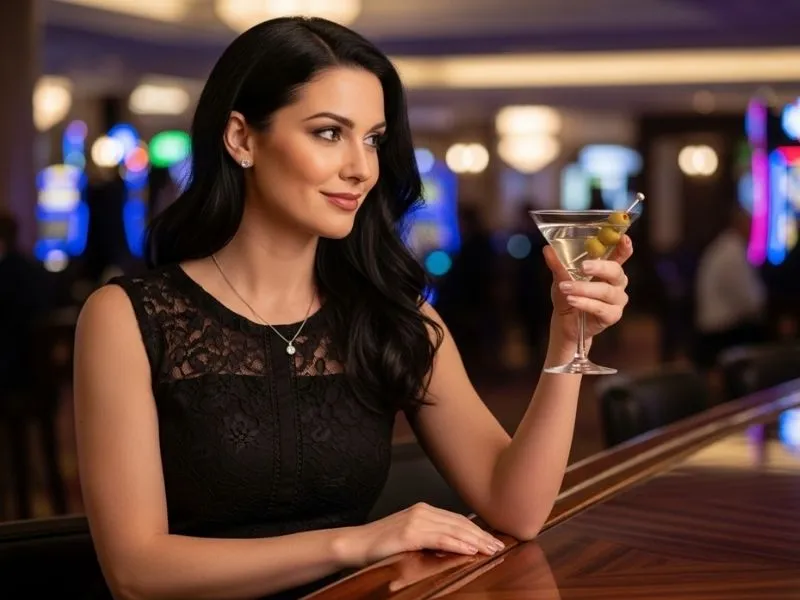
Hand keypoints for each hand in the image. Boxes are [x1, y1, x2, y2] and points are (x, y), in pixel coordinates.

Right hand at [336, 503, 504, 567]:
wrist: (354, 544)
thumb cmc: (379, 544)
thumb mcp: (408, 536)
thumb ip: (428, 536)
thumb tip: (452, 545)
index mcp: (423, 510)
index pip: (457, 520)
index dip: (477, 530)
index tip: (492, 540)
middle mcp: (422, 511)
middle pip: (460, 523)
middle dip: (481, 535)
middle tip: (499, 546)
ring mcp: (416, 521)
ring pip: (454, 530)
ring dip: (475, 541)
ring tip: (491, 550)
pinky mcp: (410, 534)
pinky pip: (440, 539)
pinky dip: (458, 544)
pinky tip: (470, 550)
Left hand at [543, 235, 633, 343]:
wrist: (565, 322)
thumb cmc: (568, 294)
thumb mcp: (560, 277)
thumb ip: (558, 264)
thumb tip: (548, 249)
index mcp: (608, 268)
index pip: (621, 254)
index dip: (624, 247)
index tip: (624, 238)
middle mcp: (617, 282)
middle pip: (616, 271)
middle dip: (600, 267)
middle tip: (583, 266)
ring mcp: (617, 300)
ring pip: (606, 291)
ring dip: (584, 288)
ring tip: (565, 287)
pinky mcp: (613, 315)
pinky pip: (601, 308)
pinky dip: (585, 303)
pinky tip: (572, 300)